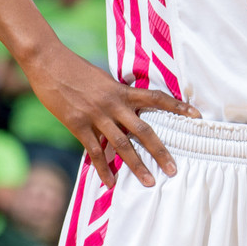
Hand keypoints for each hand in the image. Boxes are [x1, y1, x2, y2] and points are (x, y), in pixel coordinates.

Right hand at [22, 42, 199, 188]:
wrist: (49, 62)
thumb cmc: (76, 68)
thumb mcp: (103, 78)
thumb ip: (117, 94)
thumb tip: (129, 107)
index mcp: (122, 89)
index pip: (157, 97)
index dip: (178, 107)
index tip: (197, 116)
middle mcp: (113, 103)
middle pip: (143, 129)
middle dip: (160, 151)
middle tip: (174, 169)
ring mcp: (95, 114)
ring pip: (121, 144)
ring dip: (136, 165)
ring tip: (149, 182)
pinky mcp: (77, 124)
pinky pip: (94, 151)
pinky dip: (103, 168)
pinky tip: (111, 183)